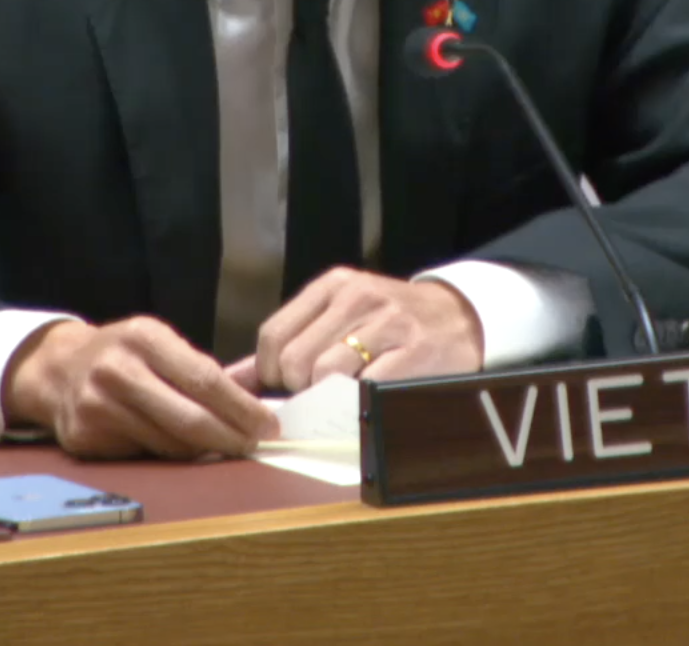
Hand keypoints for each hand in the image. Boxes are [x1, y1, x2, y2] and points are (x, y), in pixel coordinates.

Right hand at [2, 318, 279, 461]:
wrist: (58, 369)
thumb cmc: (123, 355)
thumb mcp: (158, 342)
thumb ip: (202, 366)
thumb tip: (259, 390)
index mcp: (144, 337)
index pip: (205, 379)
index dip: (241, 407)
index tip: (267, 423)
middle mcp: (118, 369)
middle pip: (190, 418)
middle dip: (231, 437)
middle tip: (255, 445)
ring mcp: (98, 405)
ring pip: (170, 444)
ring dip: (204, 450)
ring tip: (222, 446)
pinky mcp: (86, 437)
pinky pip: (145, 455)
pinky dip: (170, 456)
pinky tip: (181, 448)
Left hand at [236, 268, 484, 394]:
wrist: (458, 318)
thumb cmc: (388, 324)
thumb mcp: (337, 318)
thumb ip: (286, 345)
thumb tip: (231, 379)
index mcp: (333, 286)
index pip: (274, 335)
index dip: (272, 372)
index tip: (289, 383)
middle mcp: (357, 297)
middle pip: (295, 360)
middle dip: (300, 388)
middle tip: (319, 392)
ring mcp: (387, 322)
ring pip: (325, 373)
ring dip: (328, 397)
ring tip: (344, 393)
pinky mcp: (413, 350)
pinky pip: (366, 387)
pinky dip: (358, 402)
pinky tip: (367, 398)